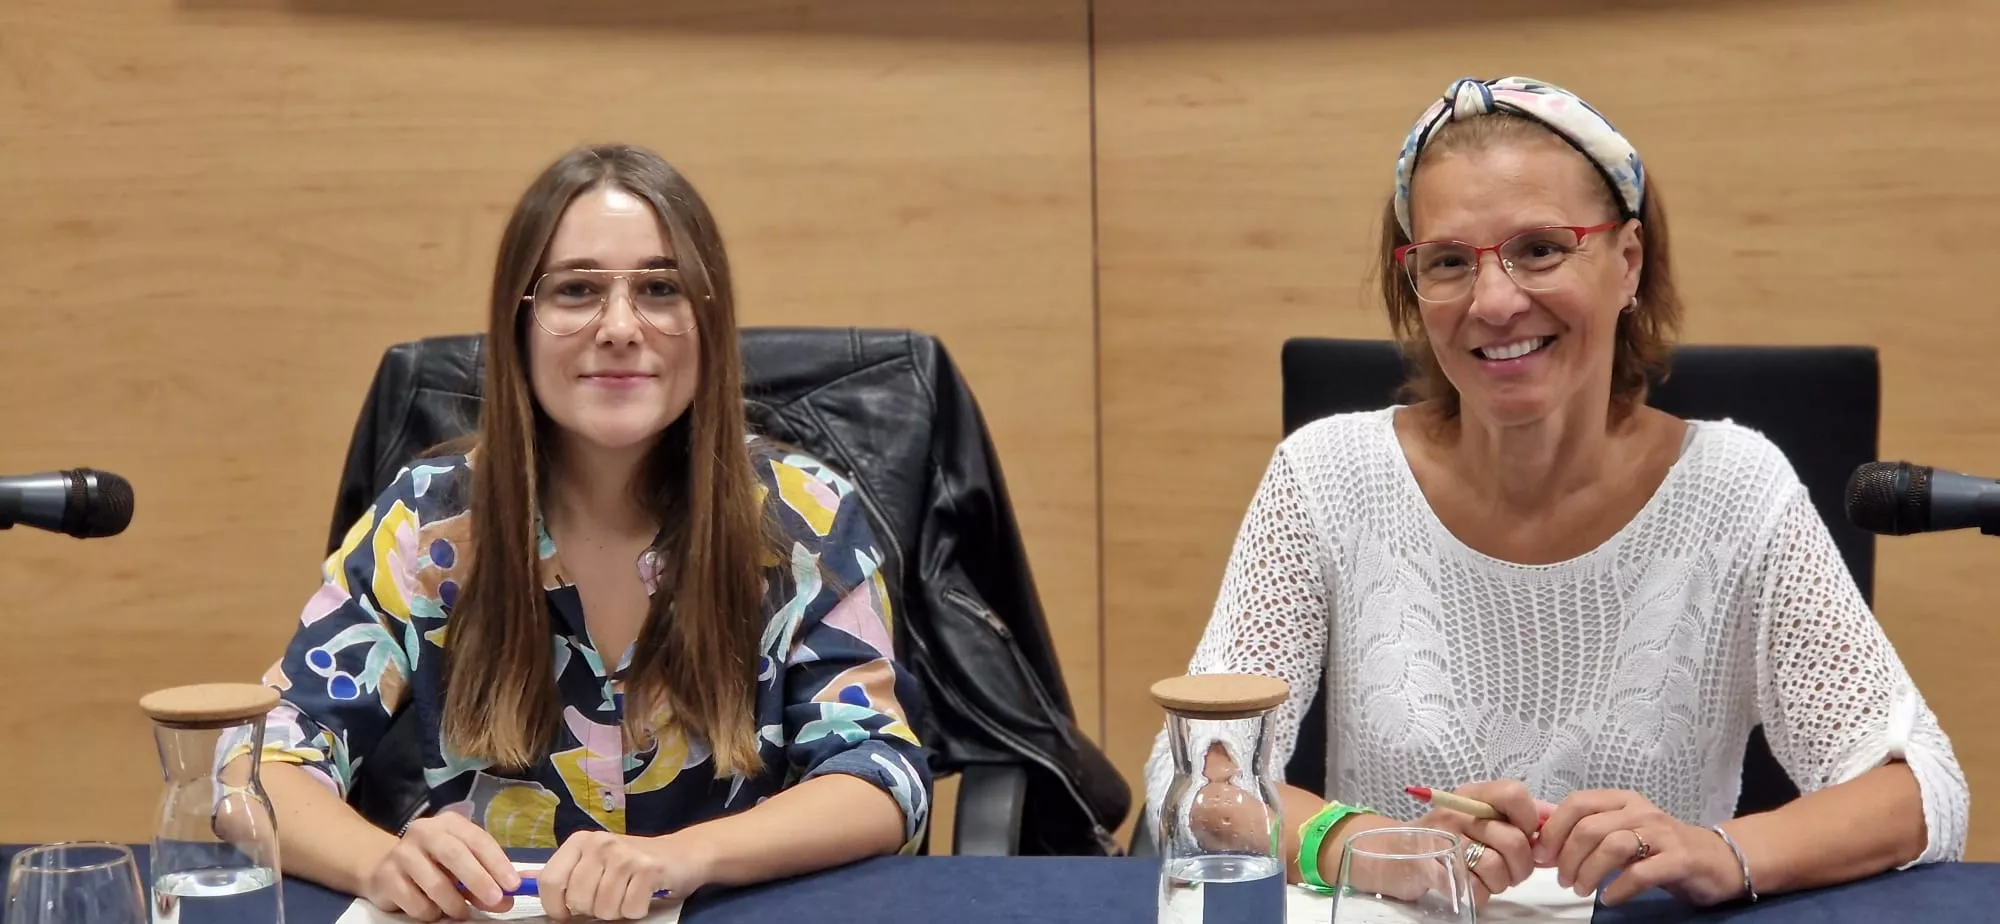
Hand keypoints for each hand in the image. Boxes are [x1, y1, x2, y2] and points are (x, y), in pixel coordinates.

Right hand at [360, 814, 519, 921]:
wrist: (385, 867)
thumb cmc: (433, 864)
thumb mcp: (461, 865)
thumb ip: (483, 878)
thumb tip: (505, 900)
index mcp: (450, 824)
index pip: (478, 840)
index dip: (498, 863)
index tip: (513, 885)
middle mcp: (424, 832)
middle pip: (455, 855)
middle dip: (479, 880)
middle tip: (495, 900)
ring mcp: (402, 853)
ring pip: (435, 883)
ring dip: (454, 904)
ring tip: (460, 912)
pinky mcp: (386, 877)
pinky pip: (415, 902)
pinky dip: (430, 912)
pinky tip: (433, 910)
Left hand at [536, 831, 711, 920]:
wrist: (682, 854)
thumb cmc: (632, 862)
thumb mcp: (593, 860)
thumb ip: (561, 871)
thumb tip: (522, 881)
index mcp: (580, 841)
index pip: (550, 881)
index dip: (555, 907)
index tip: (566, 913)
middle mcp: (600, 843)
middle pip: (577, 900)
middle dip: (593, 909)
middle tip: (609, 897)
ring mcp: (625, 855)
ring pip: (604, 909)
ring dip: (617, 911)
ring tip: (627, 894)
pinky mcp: (648, 869)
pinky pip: (629, 910)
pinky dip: (636, 911)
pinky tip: (642, 895)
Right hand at [1407, 780, 1547, 904]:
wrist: (1396, 854)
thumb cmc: (1446, 836)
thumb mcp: (1478, 815)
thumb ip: (1517, 815)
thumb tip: (1554, 817)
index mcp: (1471, 795)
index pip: (1515, 794)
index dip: (1529, 820)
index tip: (1524, 834)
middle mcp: (1456, 813)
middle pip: (1515, 841)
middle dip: (1522, 865)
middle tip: (1511, 869)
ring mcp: (1443, 841)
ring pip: (1498, 868)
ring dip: (1501, 882)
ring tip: (1487, 877)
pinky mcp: (1434, 870)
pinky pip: (1477, 889)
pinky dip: (1481, 893)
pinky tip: (1470, 884)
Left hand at [1536, 789, 1743, 905]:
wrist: (1719, 860)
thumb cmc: (1661, 849)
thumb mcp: (1623, 832)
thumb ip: (1589, 833)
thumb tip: (1543, 843)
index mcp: (1622, 800)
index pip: (1576, 803)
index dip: (1553, 830)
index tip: (1542, 856)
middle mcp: (1641, 811)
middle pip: (1589, 827)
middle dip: (1567, 857)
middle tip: (1564, 880)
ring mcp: (1662, 833)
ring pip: (1612, 846)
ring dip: (1588, 872)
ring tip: (1581, 889)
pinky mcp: (1680, 859)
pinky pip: (1641, 872)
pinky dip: (1618, 888)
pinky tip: (1609, 898)